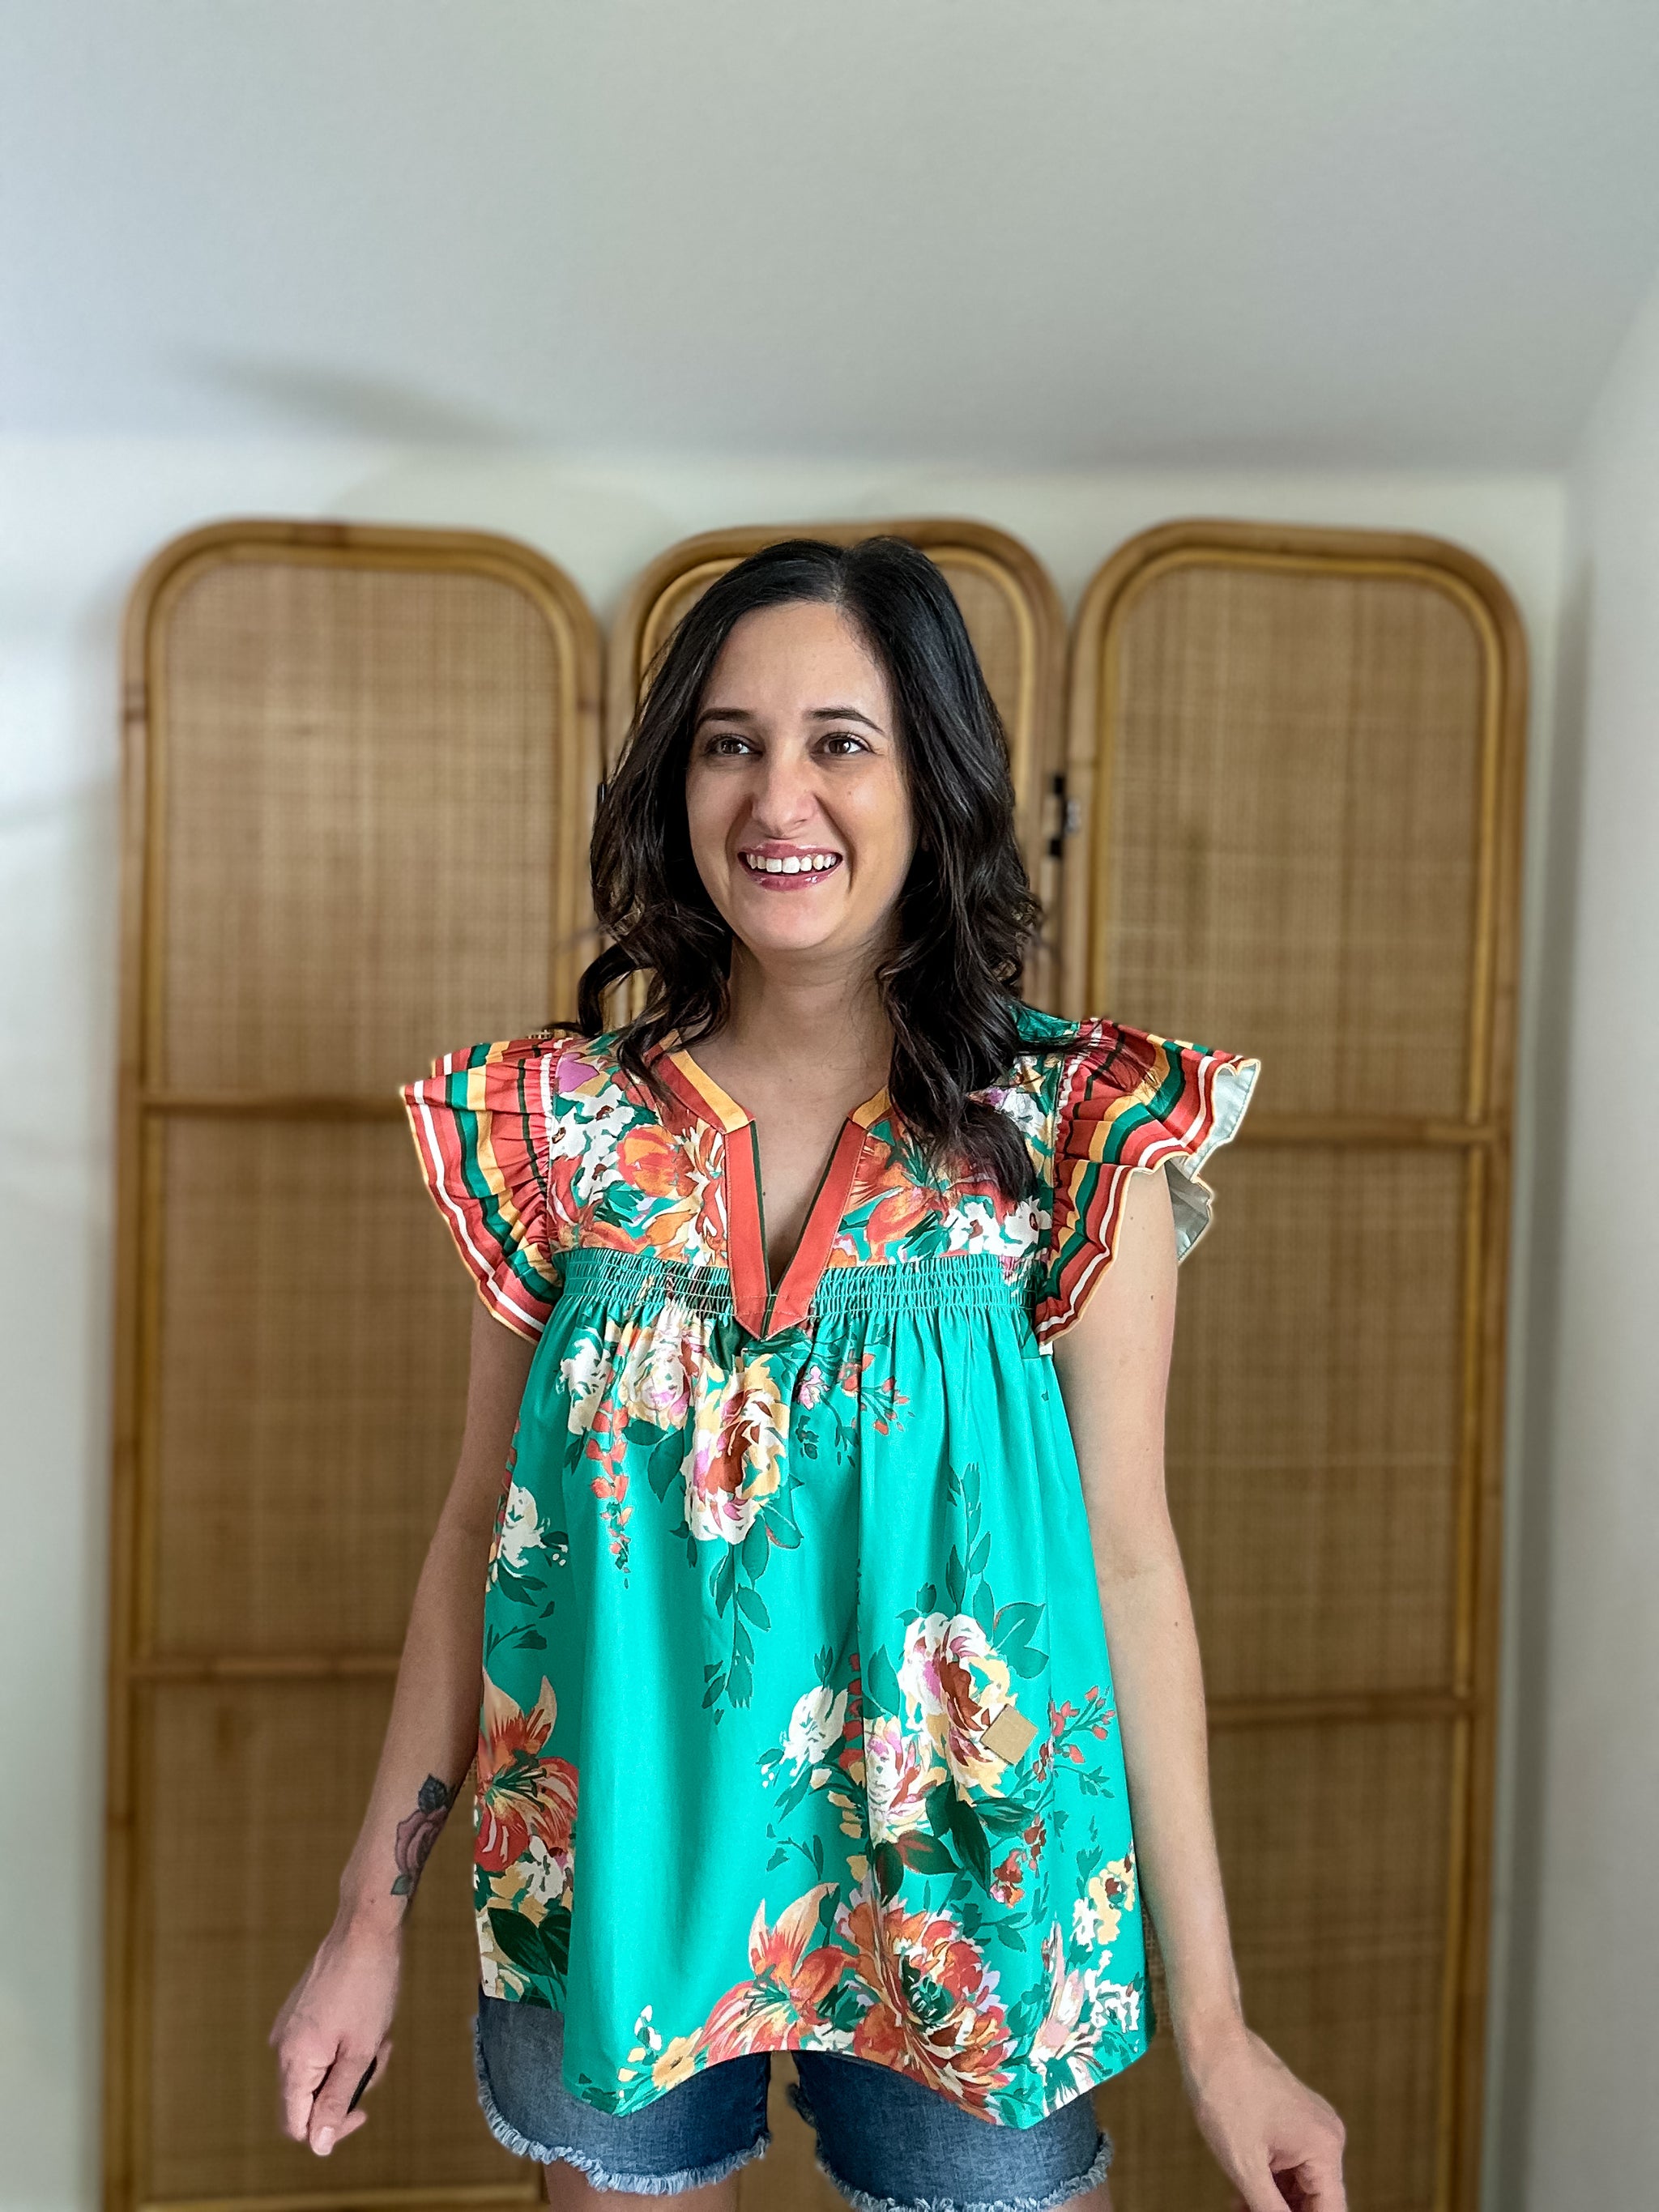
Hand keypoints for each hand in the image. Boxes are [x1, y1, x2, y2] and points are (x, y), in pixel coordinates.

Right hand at [269, 1913, 401, 2155]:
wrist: (366, 1928)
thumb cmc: (368, 1987)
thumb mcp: (361, 2052)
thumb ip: (337, 2101)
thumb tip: (317, 2145)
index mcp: (293, 2059)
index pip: (295, 2124)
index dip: (329, 2129)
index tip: (364, 2108)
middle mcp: (282, 2045)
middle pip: (309, 2098)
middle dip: (347, 2088)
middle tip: (378, 2056)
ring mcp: (289, 2027)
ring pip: (320, 2072)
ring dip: (351, 2064)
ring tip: (378, 2034)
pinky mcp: (301, 2012)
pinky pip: (319, 2048)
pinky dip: (344, 2045)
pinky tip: (367, 2022)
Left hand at [1180, 2020, 1346, 2210]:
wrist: (1210, 2042)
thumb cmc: (1224, 2094)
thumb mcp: (1245, 2166)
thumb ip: (1270, 2211)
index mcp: (1325, 2148)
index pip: (1330, 2211)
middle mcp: (1327, 2138)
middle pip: (1316, 2201)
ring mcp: (1311, 2128)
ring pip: (1300, 2187)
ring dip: (1274, 2205)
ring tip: (1240, 2207)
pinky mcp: (1294, 2123)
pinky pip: (1290, 2166)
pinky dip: (1270, 2184)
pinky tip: (1242, 2197)